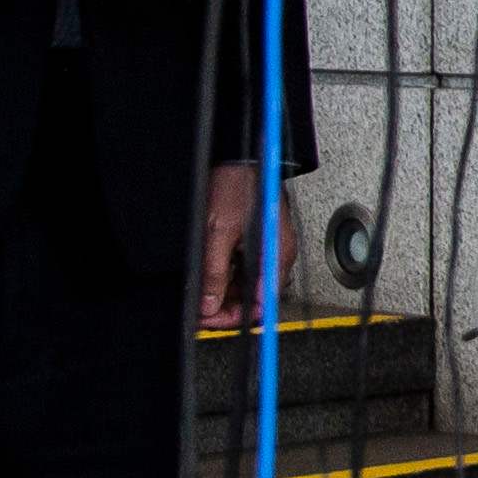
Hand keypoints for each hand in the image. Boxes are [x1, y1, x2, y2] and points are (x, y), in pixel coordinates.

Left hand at [196, 158, 286, 330]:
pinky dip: (228, 275)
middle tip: (199, 308)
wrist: (243, 158)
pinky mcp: (263, 242)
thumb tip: (209, 303)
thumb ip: (215, 272)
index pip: (260, 307)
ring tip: (200, 291)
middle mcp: (278, 257)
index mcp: (275, 258)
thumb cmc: (238, 186)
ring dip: (224, 291)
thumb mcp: (218, 233)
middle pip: (254, 298)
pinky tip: (211, 273)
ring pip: (248, 285)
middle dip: (224, 305)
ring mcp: (271, 250)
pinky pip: (247, 269)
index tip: (207, 319)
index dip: (231, 317)